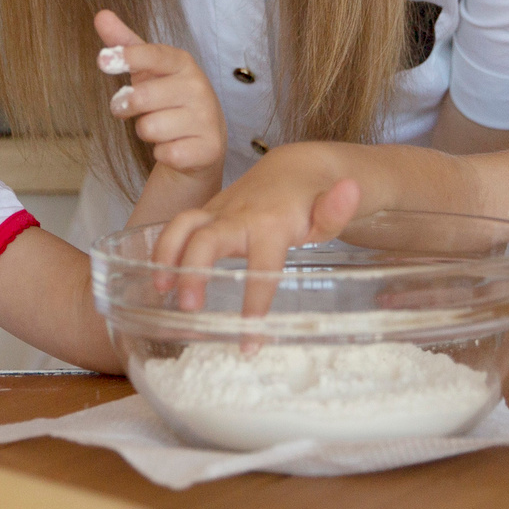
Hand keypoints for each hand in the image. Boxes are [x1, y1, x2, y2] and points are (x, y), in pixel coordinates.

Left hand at [95, 10, 225, 180]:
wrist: (204, 138)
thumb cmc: (169, 98)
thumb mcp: (148, 70)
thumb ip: (126, 44)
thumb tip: (101, 15)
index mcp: (182, 63)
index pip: (154, 56)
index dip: (128, 57)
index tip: (103, 61)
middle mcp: (198, 87)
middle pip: (142, 98)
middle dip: (126, 106)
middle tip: (129, 107)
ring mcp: (206, 118)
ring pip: (149, 128)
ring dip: (146, 131)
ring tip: (160, 127)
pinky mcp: (209, 148)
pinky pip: (165, 153)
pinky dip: (162, 153)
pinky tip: (174, 145)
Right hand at [149, 148, 364, 311]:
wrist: (294, 168)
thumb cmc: (314, 201)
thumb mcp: (331, 211)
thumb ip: (338, 209)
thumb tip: (351, 190)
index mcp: (271, 223)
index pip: (263, 264)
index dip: (256, 300)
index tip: (250, 339)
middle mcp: (239, 215)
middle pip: (207, 237)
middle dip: (193, 270)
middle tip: (188, 307)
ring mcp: (219, 212)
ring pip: (183, 224)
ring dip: (167, 254)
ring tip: (159, 288)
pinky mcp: (207, 213)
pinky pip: (179, 226)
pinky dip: (163, 249)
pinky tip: (158, 278)